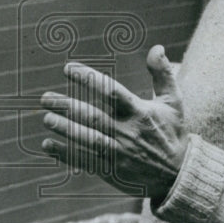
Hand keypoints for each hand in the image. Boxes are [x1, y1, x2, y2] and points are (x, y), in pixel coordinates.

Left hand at [40, 45, 188, 199]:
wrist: (178, 176)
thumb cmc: (172, 132)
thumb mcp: (173, 102)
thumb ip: (163, 73)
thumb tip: (157, 47)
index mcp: (139, 112)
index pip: (111, 91)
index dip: (89, 79)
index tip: (68, 68)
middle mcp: (127, 133)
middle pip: (93, 117)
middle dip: (68, 107)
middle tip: (45, 98)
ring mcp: (118, 153)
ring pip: (87, 140)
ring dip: (65, 129)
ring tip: (46, 118)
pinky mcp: (112, 171)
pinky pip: (84, 161)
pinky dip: (64, 154)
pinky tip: (47, 145)